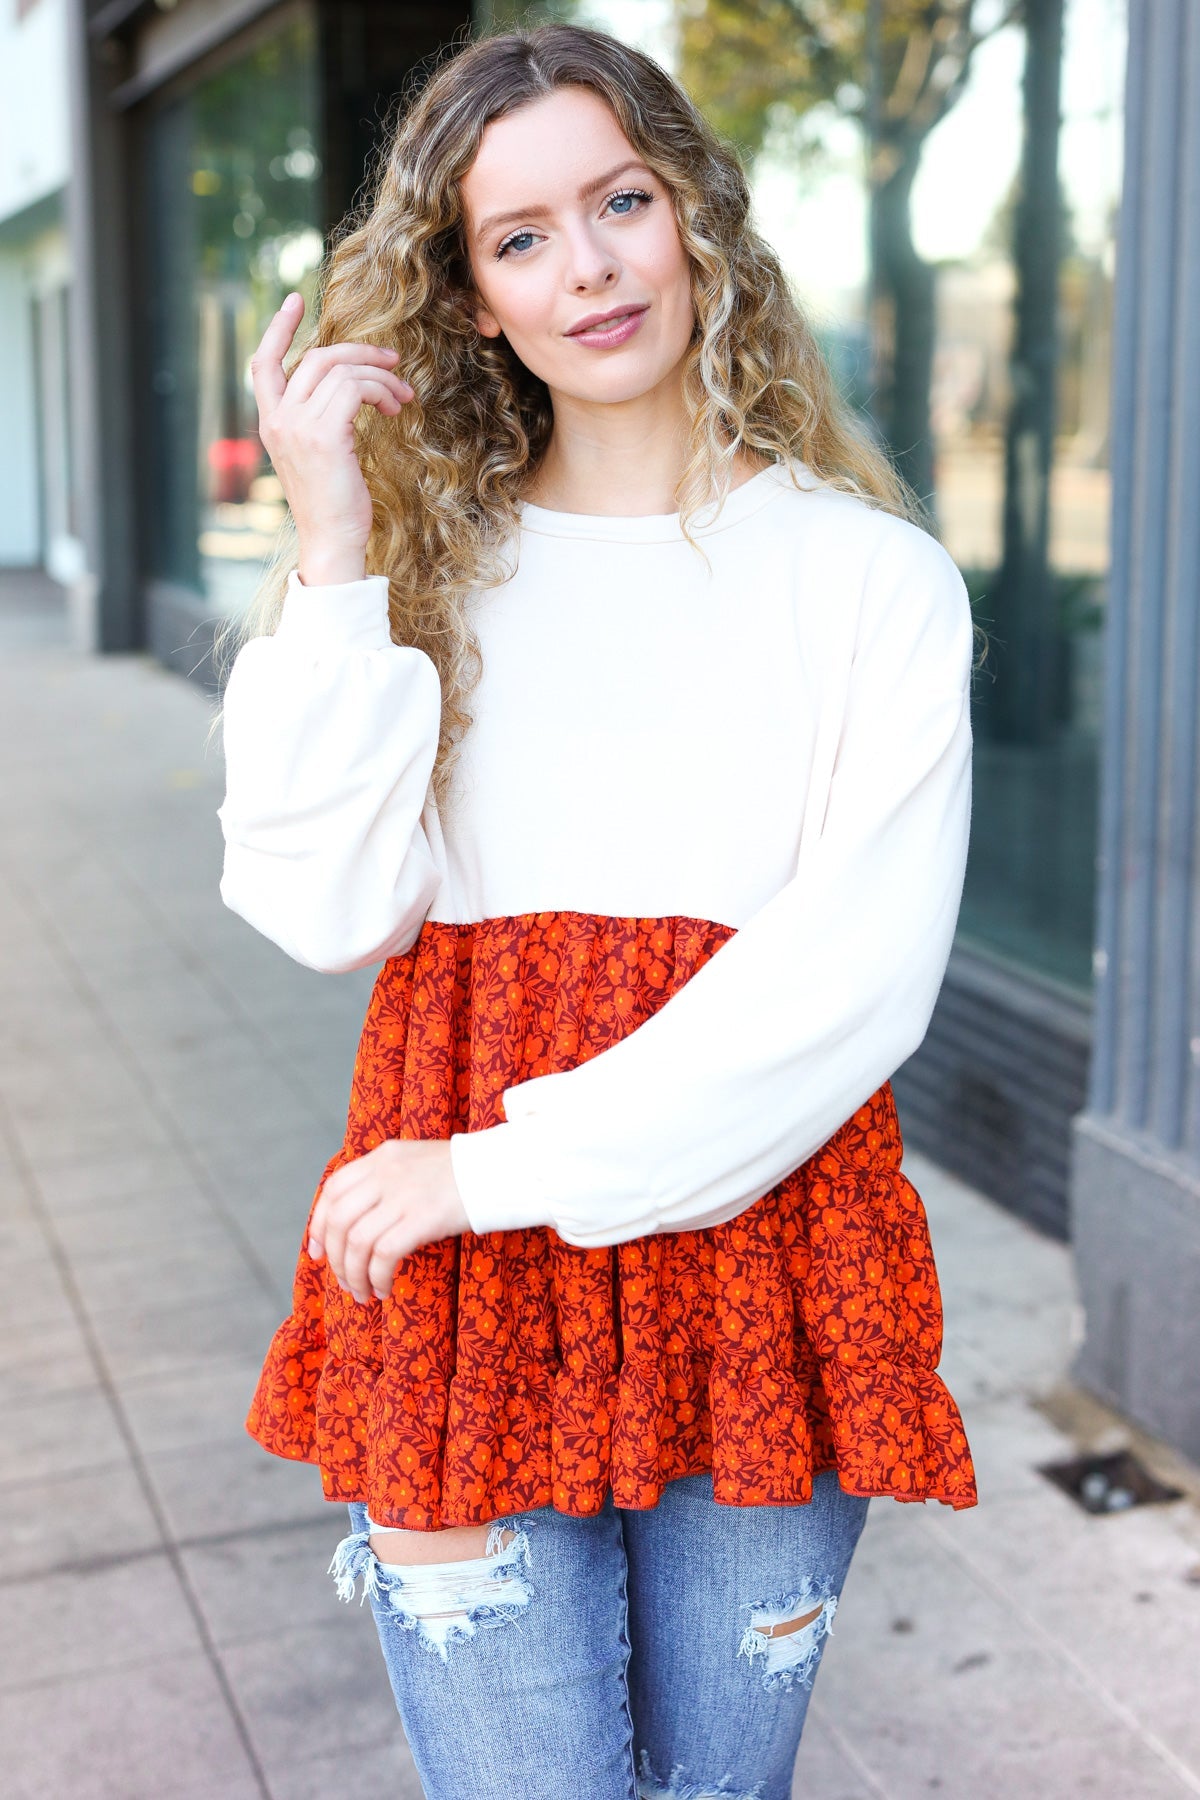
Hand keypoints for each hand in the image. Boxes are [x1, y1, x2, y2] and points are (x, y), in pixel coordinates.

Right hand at [249, 292, 414, 584]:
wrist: (332, 541)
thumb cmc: (333, 504)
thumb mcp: (319, 456)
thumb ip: (320, 421)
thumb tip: (350, 389)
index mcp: (271, 423)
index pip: (263, 363)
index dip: (278, 328)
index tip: (295, 300)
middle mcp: (278, 420)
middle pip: (316, 357)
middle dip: (360, 352)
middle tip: (393, 362)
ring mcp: (297, 426)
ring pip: (341, 370)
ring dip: (380, 377)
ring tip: (401, 398)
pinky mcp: (323, 435)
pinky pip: (355, 388)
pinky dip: (381, 391)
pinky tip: (394, 409)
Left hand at [307, 1140, 469, 1303]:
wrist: (500, 1170)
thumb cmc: (462, 1175)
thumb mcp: (414, 1163)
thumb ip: (384, 1181)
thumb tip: (356, 1223)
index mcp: (382, 1157)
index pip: (333, 1191)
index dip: (318, 1225)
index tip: (317, 1253)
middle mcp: (386, 1173)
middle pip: (339, 1221)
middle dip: (335, 1259)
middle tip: (345, 1282)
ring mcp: (403, 1195)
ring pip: (357, 1242)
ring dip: (354, 1275)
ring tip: (363, 1293)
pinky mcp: (422, 1218)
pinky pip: (384, 1254)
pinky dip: (377, 1277)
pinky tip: (384, 1288)